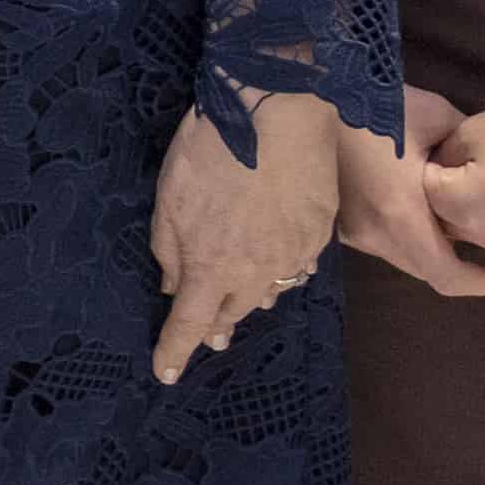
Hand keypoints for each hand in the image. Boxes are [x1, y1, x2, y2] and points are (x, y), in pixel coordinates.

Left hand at [149, 91, 336, 383]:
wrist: (276, 111)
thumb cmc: (210, 149)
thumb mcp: (168, 199)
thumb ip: (168, 249)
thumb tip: (174, 288)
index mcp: (211, 267)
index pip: (190, 326)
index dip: (175, 352)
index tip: (166, 374)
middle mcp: (255, 272)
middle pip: (233, 313)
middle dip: (216, 327)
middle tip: (208, 336)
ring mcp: (293, 255)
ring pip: (267, 293)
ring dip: (248, 302)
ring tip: (238, 309)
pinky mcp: (319, 234)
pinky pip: (295, 267)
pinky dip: (279, 273)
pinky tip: (274, 267)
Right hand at [333, 85, 484, 296]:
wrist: (309, 90)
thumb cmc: (375, 101)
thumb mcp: (437, 116)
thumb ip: (465, 150)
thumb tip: (480, 165)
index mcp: (400, 214)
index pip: (445, 275)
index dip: (480, 283)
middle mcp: (372, 233)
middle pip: (424, 268)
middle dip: (457, 262)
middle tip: (484, 242)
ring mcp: (350, 228)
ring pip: (401, 255)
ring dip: (428, 246)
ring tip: (451, 221)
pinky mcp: (337, 219)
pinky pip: (381, 239)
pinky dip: (405, 234)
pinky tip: (415, 207)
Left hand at [420, 74, 484, 254]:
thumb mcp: (471, 132)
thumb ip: (442, 158)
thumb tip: (434, 169)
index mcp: (462, 208)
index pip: (420, 188)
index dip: (425, 161)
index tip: (436, 141)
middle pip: (440, 215)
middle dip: (440, 188)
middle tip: (455, 152)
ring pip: (468, 223)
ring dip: (465, 198)